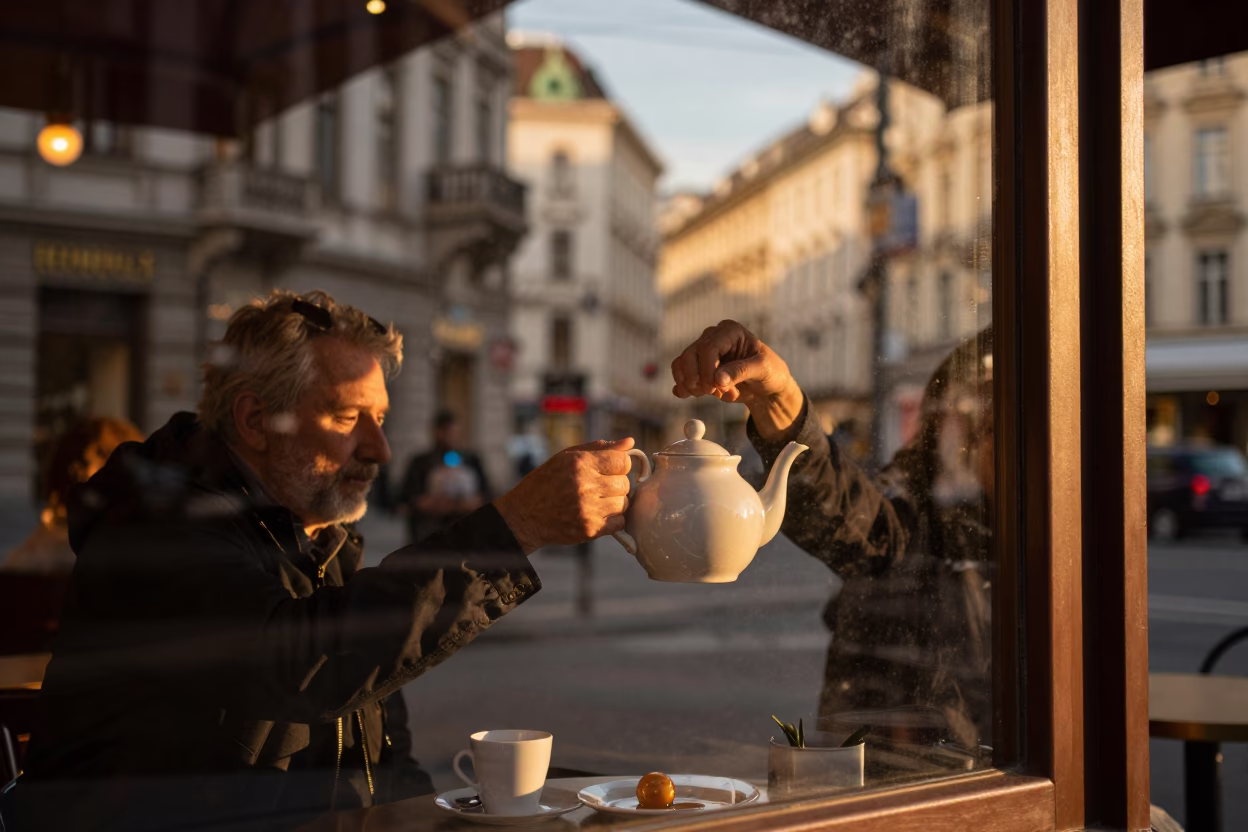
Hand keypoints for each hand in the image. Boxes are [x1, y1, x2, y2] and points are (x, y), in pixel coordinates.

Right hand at [494, 438, 635, 554]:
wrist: (525, 515)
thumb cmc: (547, 481)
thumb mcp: (567, 457)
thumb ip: (599, 448)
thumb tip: (630, 442)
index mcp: (580, 463)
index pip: (623, 461)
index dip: (620, 465)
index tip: (610, 469)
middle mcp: (585, 485)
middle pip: (625, 483)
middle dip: (616, 484)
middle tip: (601, 487)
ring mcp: (588, 509)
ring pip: (624, 503)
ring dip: (615, 502)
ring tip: (598, 500)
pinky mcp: (589, 529)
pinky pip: (619, 523)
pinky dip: (613, 520)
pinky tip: (597, 514)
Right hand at [670, 320, 804, 438]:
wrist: (766, 388)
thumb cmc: (770, 373)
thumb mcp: (763, 370)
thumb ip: (741, 371)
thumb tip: (718, 379)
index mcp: (731, 331)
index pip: (708, 347)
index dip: (706, 369)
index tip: (712, 388)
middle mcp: (713, 337)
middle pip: (690, 355)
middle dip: (697, 378)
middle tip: (710, 393)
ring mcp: (703, 352)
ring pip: (682, 365)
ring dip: (693, 385)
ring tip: (715, 394)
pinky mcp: (697, 367)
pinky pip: (680, 374)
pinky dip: (685, 388)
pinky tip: (697, 395)